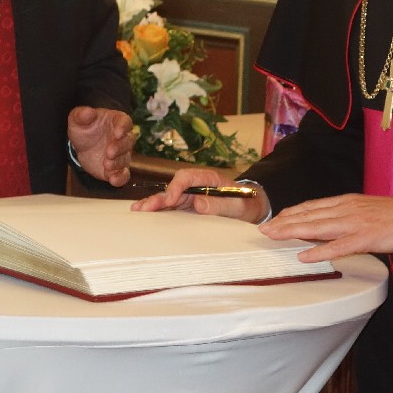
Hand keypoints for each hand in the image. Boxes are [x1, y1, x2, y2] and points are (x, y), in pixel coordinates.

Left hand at [65, 106, 133, 185]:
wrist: (81, 145)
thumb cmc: (84, 128)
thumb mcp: (78, 119)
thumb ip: (82, 115)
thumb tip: (89, 112)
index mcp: (116, 122)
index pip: (125, 122)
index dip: (123, 128)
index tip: (118, 133)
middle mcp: (123, 138)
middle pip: (128, 142)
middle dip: (120, 148)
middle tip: (109, 152)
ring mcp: (121, 154)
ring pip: (125, 159)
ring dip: (118, 163)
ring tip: (106, 164)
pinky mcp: (117, 168)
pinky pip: (124, 174)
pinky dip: (120, 178)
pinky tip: (113, 179)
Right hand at [129, 167, 270, 224]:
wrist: (254, 207)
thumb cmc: (248, 204)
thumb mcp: (239, 205)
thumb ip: (220, 203)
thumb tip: (198, 203)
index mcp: (209, 179)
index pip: (187, 178)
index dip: (176, 187)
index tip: (170, 200)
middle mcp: (197, 185)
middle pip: (173, 187)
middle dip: (159, 197)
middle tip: (144, 208)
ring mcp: (192, 195)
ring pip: (170, 197)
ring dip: (154, 203)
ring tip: (138, 211)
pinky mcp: (190, 206)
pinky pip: (172, 207)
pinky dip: (160, 211)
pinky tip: (146, 214)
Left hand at [258, 193, 392, 262]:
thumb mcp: (368, 210)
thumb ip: (349, 217)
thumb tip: (332, 227)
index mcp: (348, 202)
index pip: (313, 206)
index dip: (292, 213)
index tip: (275, 219)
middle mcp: (347, 209)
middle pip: (309, 215)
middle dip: (284, 222)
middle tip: (264, 229)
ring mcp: (355, 223)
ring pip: (317, 227)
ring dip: (293, 231)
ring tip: (273, 236)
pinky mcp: (366, 238)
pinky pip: (338, 246)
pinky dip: (319, 251)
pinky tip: (304, 256)